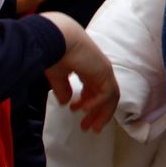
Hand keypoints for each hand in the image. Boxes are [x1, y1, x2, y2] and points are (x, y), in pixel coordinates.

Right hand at [40, 13, 119, 132]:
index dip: (87, 103)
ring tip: (91, 127)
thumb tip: (65, 102)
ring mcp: (104, 71)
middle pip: (105, 96)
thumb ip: (62, 88)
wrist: (59, 38)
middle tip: (89, 128)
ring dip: (101, 113)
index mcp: (88, 69)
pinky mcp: (105, 72)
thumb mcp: (57, 76)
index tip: (77, 113)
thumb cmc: (55, 52)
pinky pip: (107, 94)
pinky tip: (84, 108)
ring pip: (110, 97)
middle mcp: (99, 70)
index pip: (94, 89)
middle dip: (97, 113)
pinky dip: (97, 104)